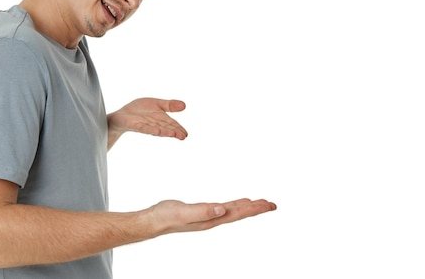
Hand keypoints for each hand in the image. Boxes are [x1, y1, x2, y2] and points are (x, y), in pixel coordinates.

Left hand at [107, 98, 187, 146]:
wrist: (121, 115)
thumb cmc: (139, 111)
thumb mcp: (156, 104)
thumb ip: (169, 105)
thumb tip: (185, 105)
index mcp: (160, 118)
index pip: (171, 124)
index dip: (179, 128)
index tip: (186, 134)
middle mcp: (153, 123)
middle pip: (165, 127)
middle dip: (174, 131)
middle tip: (183, 136)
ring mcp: (144, 125)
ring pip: (156, 129)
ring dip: (164, 132)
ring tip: (173, 134)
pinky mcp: (134, 125)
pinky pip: (142, 128)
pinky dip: (149, 129)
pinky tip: (156, 131)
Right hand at [147, 198, 276, 234]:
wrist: (152, 221)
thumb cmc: (166, 217)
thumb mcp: (184, 212)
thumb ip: (203, 211)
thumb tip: (222, 209)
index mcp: (211, 219)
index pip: (237, 213)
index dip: (253, 209)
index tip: (268, 204)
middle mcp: (212, 219)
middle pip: (239, 213)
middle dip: (256, 209)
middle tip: (272, 204)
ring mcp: (207, 216)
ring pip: (232, 211)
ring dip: (246, 207)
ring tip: (258, 204)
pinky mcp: (201, 212)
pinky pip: (223, 208)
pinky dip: (233, 205)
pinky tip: (233, 203)